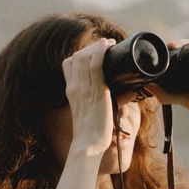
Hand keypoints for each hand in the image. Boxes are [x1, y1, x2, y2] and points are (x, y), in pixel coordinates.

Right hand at [59, 38, 115, 156]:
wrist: (87, 145)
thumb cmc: (91, 132)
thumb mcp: (88, 112)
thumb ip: (96, 100)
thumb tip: (119, 92)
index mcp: (71, 91)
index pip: (68, 64)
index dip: (80, 54)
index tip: (93, 52)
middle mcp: (75, 87)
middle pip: (77, 57)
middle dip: (91, 48)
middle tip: (105, 45)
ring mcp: (84, 88)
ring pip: (86, 58)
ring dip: (97, 47)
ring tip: (108, 44)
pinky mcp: (97, 91)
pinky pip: (96, 66)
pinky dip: (100, 53)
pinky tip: (107, 46)